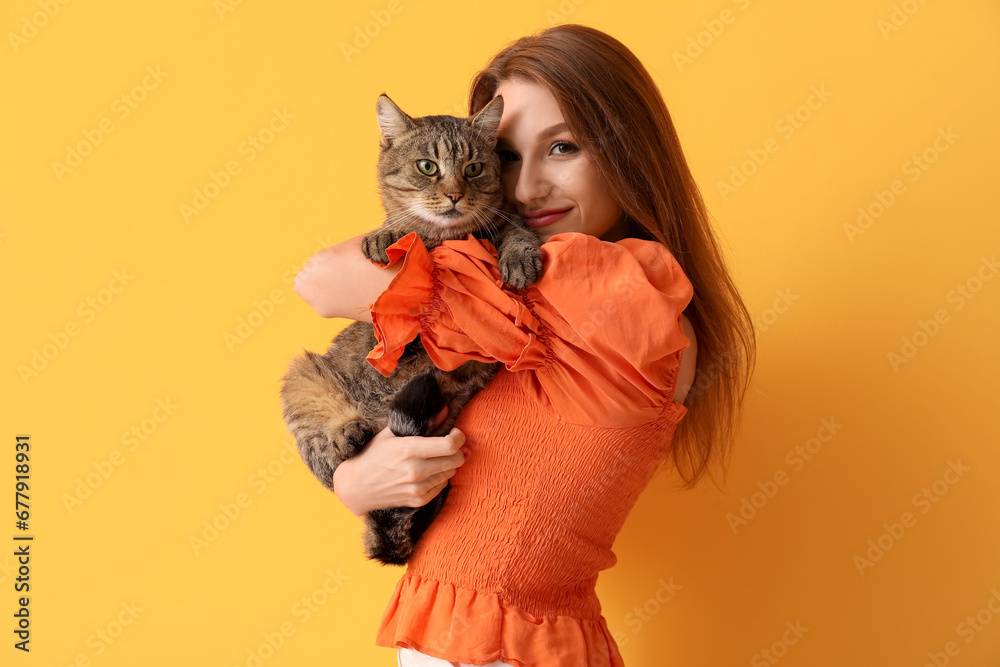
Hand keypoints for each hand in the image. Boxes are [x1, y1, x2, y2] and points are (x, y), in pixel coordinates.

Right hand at [332, 404, 466, 516]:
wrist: (356, 486)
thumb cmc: (372, 455)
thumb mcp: (391, 433)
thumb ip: (422, 422)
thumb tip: (445, 410)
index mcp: (409, 449)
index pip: (450, 445)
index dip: (459, 437)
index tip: (455, 433)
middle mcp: (416, 470)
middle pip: (456, 460)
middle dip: (457, 450)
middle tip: (449, 445)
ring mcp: (418, 488)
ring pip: (451, 473)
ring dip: (448, 464)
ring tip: (435, 458)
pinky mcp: (418, 500)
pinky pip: (441, 486)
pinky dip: (440, 478)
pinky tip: (428, 472)